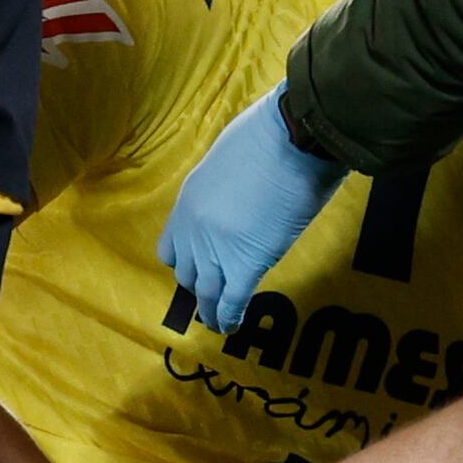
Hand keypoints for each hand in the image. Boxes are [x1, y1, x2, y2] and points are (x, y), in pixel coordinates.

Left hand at [158, 84, 343, 332]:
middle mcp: (194, 231)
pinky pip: (233, 300)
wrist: (292, 138)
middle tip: (213, 296)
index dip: (185, 262)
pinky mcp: (247, 263)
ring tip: (218, 323)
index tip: (199, 268)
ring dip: (212, 311)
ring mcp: (217, 249)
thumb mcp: (227, 156)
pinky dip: (231, 317)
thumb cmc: (268, 135)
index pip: (171, 247)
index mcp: (188, 202)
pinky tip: (234, 327)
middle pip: (188, 273)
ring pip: (207, 293)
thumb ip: (222, 185)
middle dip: (199, 288)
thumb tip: (237, 196)